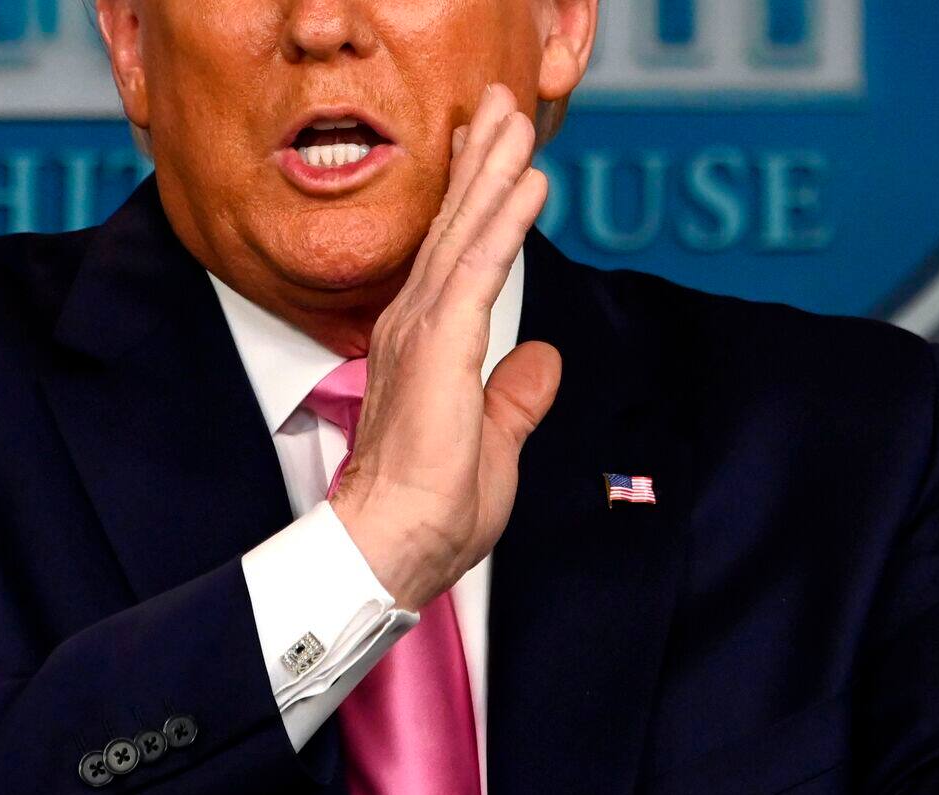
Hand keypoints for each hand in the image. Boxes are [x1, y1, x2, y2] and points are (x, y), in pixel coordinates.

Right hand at [331, 84, 561, 610]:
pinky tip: (527, 180)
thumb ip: (517, 395)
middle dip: (482, 164)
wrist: (395, 545)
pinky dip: (503, 220)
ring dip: (493, 171)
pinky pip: (480, 269)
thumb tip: (543, 358)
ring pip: (465, 234)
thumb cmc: (433, 507)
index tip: (494, 157)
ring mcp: (424, 331)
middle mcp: (417, 325)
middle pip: (457, 230)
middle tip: (501, 105)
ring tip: (516, 116)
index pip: (457, 260)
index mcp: (427, 345)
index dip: (476, 204)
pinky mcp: (441, 346)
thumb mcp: (494, 443)